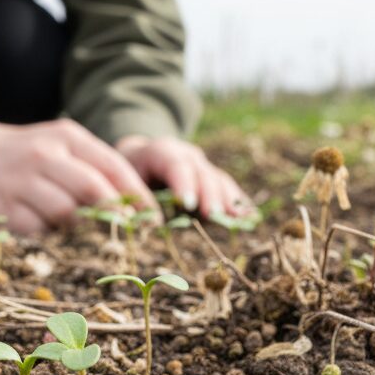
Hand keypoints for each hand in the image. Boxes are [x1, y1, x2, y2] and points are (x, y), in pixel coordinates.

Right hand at [0, 115, 158, 233]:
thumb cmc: (31, 152)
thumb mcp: (63, 146)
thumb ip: (95, 168)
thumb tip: (136, 207)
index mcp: (67, 136)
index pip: (112, 165)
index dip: (138, 195)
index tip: (155, 219)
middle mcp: (44, 154)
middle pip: (92, 190)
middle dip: (116, 216)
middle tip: (129, 235)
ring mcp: (20, 181)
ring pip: (65, 213)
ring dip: (81, 228)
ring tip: (87, 234)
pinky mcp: (2, 207)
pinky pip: (37, 230)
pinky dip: (50, 235)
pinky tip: (51, 232)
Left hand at [114, 135, 253, 219]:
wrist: (139, 158)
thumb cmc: (129, 175)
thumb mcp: (124, 180)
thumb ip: (135, 198)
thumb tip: (145, 223)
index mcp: (160, 151)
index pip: (174, 164)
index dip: (183, 183)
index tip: (187, 204)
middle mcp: (186, 154)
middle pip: (201, 172)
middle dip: (208, 194)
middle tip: (213, 214)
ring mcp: (202, 165)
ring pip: (218, 179)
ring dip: (228, 200)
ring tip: (238, 219)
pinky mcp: (212, 177)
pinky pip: (228, 188)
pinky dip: (238, 202)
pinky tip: (250, 217)